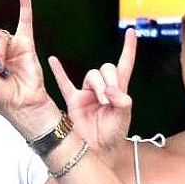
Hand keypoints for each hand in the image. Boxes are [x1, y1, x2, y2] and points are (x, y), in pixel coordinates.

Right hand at [48, 28, 136, 154]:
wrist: (97, 152)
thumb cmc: (112, 137)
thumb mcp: (123, 119)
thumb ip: (123, 103)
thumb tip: (115, 92)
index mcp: (119, 91)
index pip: (124, 64)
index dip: (128, 48)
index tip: (131, 32)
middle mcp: (103, 89)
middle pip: (106, 69)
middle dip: (109, 80)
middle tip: (110, 98)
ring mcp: (87, 94)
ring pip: (91, 75)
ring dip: (97, 85)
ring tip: (101, 101)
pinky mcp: (73, 101)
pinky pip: (64, 83)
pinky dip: (59, 71)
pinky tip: (53, 60)